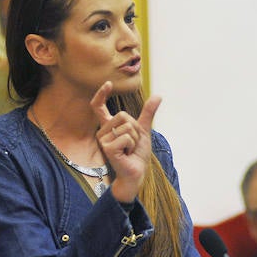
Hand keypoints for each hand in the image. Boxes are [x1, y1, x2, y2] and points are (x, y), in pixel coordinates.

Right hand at [90, 81, 161, 203]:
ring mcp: (103, 140)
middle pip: (124, 115)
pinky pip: (127, 137)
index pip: (98, 107)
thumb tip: (158, 96)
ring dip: (135, 139)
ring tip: (129, 150)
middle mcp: (102, 132)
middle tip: (131, 144)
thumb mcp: (144, 130)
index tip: (108, 84)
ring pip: (127, 127)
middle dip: (135, 129)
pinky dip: (132, 146)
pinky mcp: (107, 148)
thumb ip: (148, 113)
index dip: (101, 94)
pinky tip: (127, 154)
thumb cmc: (137, 154)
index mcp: (109, 126)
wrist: (136, 173)